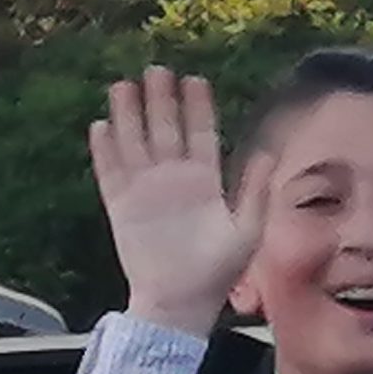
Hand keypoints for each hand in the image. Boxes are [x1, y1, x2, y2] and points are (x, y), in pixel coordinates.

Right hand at [89, 66, 275, 337]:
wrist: (180, 304)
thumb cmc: (216, 273)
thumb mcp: (246, 231)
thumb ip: (255, 191)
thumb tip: (270, 153)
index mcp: (204, 181)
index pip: (201, 133)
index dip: (198, 107)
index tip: (195, 80)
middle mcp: (173, 179)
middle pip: (165, 129)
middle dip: (161, 100)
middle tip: (157, 69)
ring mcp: (145, 190)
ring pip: (135, 142)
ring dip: (129, 115)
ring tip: (123, 85)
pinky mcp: (121, 206)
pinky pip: (110, 172)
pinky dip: (105, 150)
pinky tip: (102, 125)